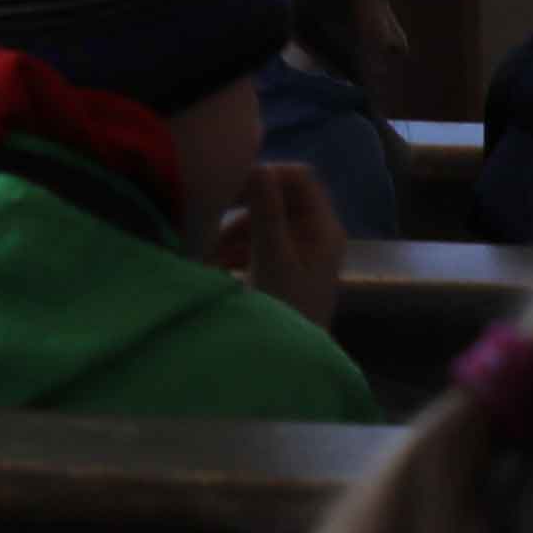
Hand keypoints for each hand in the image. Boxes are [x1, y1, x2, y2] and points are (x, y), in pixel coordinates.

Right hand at [216, 158, 350, 327]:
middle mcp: (316, 235)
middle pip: (279, 198)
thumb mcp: (272, 258)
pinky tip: (215, 264)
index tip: (234, 185)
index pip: (301, 178)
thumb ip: (266, 212)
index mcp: (324, 229)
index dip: (269, 174)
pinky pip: (257, 244)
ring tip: (209, 252)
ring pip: (263, 222)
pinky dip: (236, 249)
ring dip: (234, 231)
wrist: (288, 367)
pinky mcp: (282, 269)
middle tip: (213, 212)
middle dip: (245, 207)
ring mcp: (300, 253)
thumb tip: (257, 165)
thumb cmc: (287, 311)